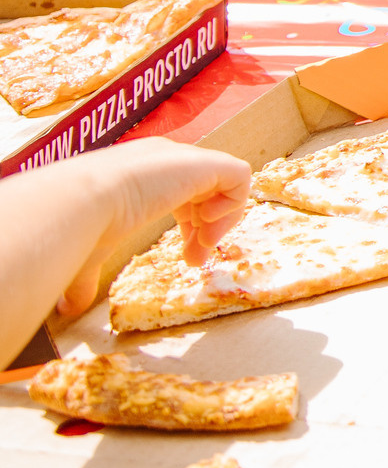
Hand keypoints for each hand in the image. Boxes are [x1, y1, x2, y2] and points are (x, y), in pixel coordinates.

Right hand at [55, 138, 251, 319]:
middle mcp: (164, 160)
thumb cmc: (77, 227)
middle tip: (196, 261)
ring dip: (222, 220)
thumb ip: (88, 278)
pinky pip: (239, 175)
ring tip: (204, 244)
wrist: (78, 203)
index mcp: (140, 174)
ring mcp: (183, 158)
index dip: (191, 228)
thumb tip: (68, 309)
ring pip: (227, 183)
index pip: (182, 195)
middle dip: (207, 230)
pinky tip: (207, 224)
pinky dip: (233, 202)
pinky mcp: (203, 162)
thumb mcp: (89, 253)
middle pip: (206, 191)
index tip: (187, 259)